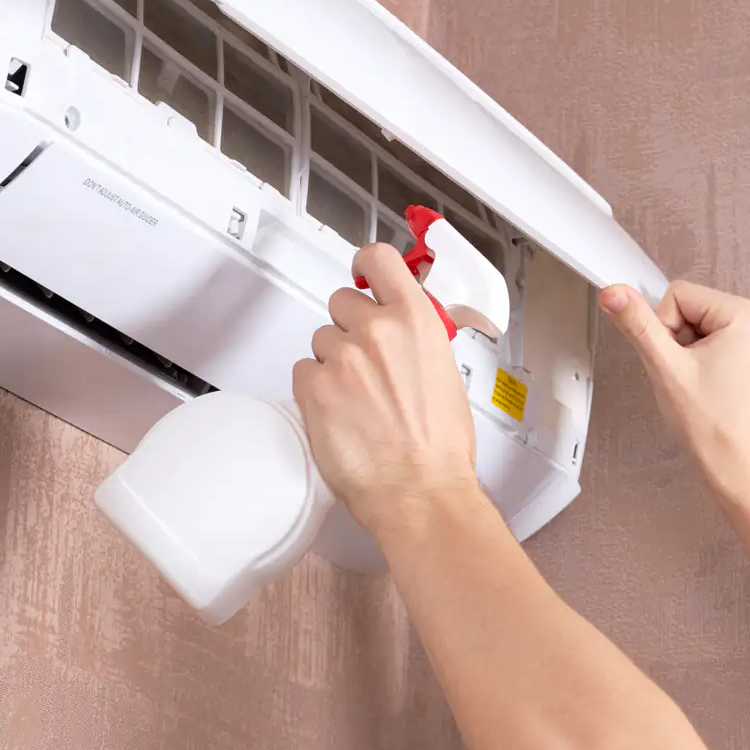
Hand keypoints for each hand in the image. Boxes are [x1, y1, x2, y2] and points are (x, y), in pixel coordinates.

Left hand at [293, 244, 481, 536]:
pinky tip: (341, 413)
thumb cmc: (440, 447)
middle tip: (365, 363)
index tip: (363, 275)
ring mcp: (341, 357)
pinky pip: (303, 372)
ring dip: (333, 363)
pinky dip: (316, 390)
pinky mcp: (313, 387)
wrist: (419, 490)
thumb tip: (402, 334)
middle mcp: (376, 330)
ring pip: (321, 341)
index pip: (378, 259)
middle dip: (349, 327)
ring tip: (357, 399)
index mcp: (415, 320)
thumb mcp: (446, 374)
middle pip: (341, 302)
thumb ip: (416, 341)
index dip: (366, 266)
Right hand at [599, 280, 749, 506]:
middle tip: (689, 377)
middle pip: (694, 308)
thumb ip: (637, 324)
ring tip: (703, 385)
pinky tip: (715, 388)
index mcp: (746, 314)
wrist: (739, 468)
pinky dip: (712, 360)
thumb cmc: (712, 427)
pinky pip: (725, 341)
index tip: (677, 363)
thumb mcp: (665, 368)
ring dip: (694, 351)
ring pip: (707, 325)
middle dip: (681, 340)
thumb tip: (614, 294)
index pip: (679, 295)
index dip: (664, 329)